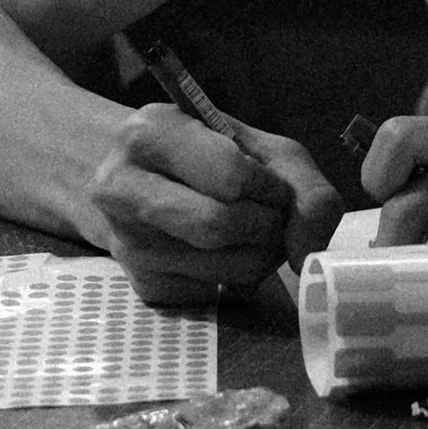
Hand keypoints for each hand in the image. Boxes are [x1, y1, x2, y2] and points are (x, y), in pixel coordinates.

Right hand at [88, 102, 339, 311]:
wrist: (144, 181)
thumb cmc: (209, 156)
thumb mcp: (262, 148)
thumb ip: (305, 188)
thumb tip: (305, 254)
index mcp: (151, 133)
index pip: (229, 175)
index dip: (269, 189)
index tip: (273, 187)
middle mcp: (122, 187)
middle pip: (220, 226)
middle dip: (267, 227)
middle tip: (271, 217)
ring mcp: (126, 242)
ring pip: (224, 270)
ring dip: (261, 257)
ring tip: (251, 233)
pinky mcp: (142, 285)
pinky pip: (215, 295)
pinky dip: (237, 281)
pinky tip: (224, 253)